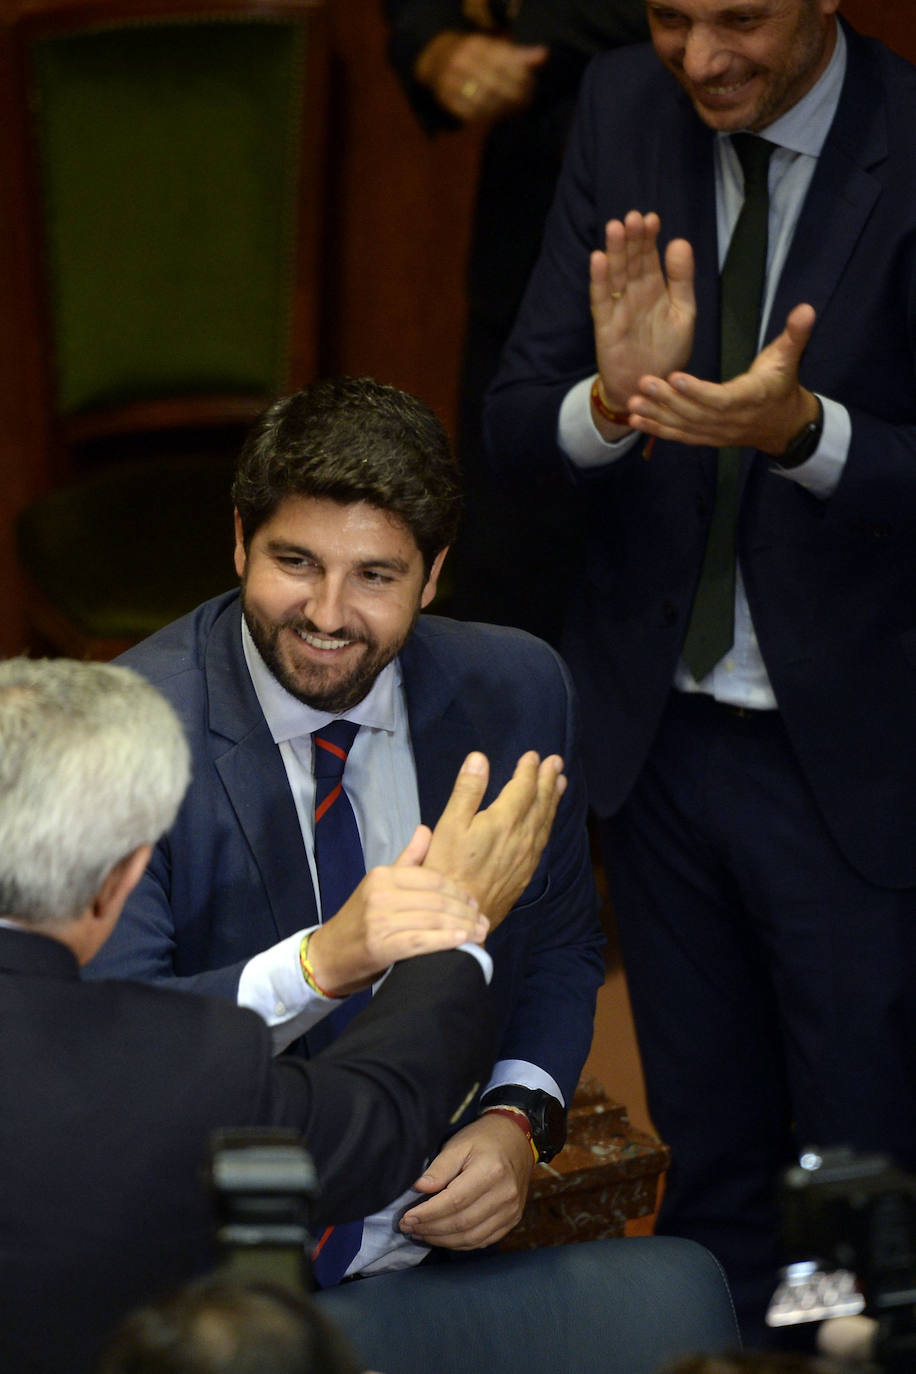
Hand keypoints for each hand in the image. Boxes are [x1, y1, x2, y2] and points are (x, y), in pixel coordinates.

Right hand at [307, 827, 487, 997]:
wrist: (329, 955)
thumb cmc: (360, 921)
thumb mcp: (380, 885)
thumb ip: (408, 860)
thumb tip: (427, 829)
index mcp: (383, 875)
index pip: (432, 878)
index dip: (458, 891)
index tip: (476, 903)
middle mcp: (381, 894)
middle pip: (436, 900)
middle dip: (465, 912)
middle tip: (483, 922)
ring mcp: (379, 920)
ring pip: (432, 920)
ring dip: (461, 928)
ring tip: (479, 934)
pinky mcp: (380, 946)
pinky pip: (421, 941)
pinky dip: (445, 941)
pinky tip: (462, 942)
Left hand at [398, 1114, 534, 1248]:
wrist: (515, 1140)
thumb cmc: (483, 1139)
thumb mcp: (459, 1144)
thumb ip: (439, 1168)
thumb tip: (418, 1188)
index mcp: (491, 1171)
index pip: (454, 1201)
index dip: (428, 1213)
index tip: (407, 1218)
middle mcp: (504, 1195)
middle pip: (462, 1223)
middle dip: (431, 1229)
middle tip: (408, 1228)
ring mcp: (511, 1210)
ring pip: (471, 1237)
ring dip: (442, 1240)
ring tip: (420, 1233)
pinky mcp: (512, 1220)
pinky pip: (482, 1241)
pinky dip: (459, 1244)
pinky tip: (442, 1237)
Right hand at [414, 32, 547, 123]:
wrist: (437, 60)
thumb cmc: (475, 56)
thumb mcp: (495, 49)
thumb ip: (520, 55)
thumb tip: (544, 55)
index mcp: (475, 45)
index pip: (504, 62)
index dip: (521, 76)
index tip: (531, 85)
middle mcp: (461, 61)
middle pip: (494, 84)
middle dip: (514, 95)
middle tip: (525, 102)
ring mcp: (450, 81)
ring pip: (484, 101)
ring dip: (503, 109)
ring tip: (514, 110)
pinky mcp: (446, 100)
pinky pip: (471, 114)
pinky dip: (487, 117)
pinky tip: (498, 116)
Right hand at [424, 750, 565, 929]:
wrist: (463, 918)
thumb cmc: (448, 870)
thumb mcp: (449, 826)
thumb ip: (467, 791)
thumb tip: (480, 759)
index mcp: (504, 821)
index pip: (523, 788)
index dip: (528, 770)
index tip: (532, 755)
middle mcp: (522, 837)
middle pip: (541, 802)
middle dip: (548, 780)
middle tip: (556, 763)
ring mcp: (527, 857)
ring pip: (546, 822)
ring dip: (553, 800)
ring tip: (560, 783)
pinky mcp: (526, 873)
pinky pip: (544, 840)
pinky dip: (548, 823)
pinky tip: (547, 822)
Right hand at [590, 211, 695, 437]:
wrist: (650, 389)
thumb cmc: (668, 353)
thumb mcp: (683, 314)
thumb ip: (682, 281)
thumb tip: (680, 242)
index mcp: (655, 289)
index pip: (650, 257)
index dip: (649, 238)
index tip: (652, 219)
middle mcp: (634, 295)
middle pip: (630, 261)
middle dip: (631, 240)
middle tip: (633, 217)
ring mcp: (618, 309)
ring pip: (615, 275)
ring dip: (614, 252)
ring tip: (615, 228)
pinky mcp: (605, 326)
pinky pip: (600, 300)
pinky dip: (598, 281)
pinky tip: (598, 259)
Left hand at [627, 303, 817, 453]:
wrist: (783, 424)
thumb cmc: (782, 383)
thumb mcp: (789, 357)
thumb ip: (795, 334)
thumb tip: (807, 309)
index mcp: (749, 398)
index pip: (720, 398)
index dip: (697, 391)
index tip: (674, 376)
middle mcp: (730, 421)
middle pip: (695, 413)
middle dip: (668, 400)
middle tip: (643, 383)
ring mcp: (716, 433)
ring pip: (684, 426)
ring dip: (657, 415)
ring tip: (632, 402)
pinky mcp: (706, 438)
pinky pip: (680, 436)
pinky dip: (657, 429)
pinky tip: (635, 419)